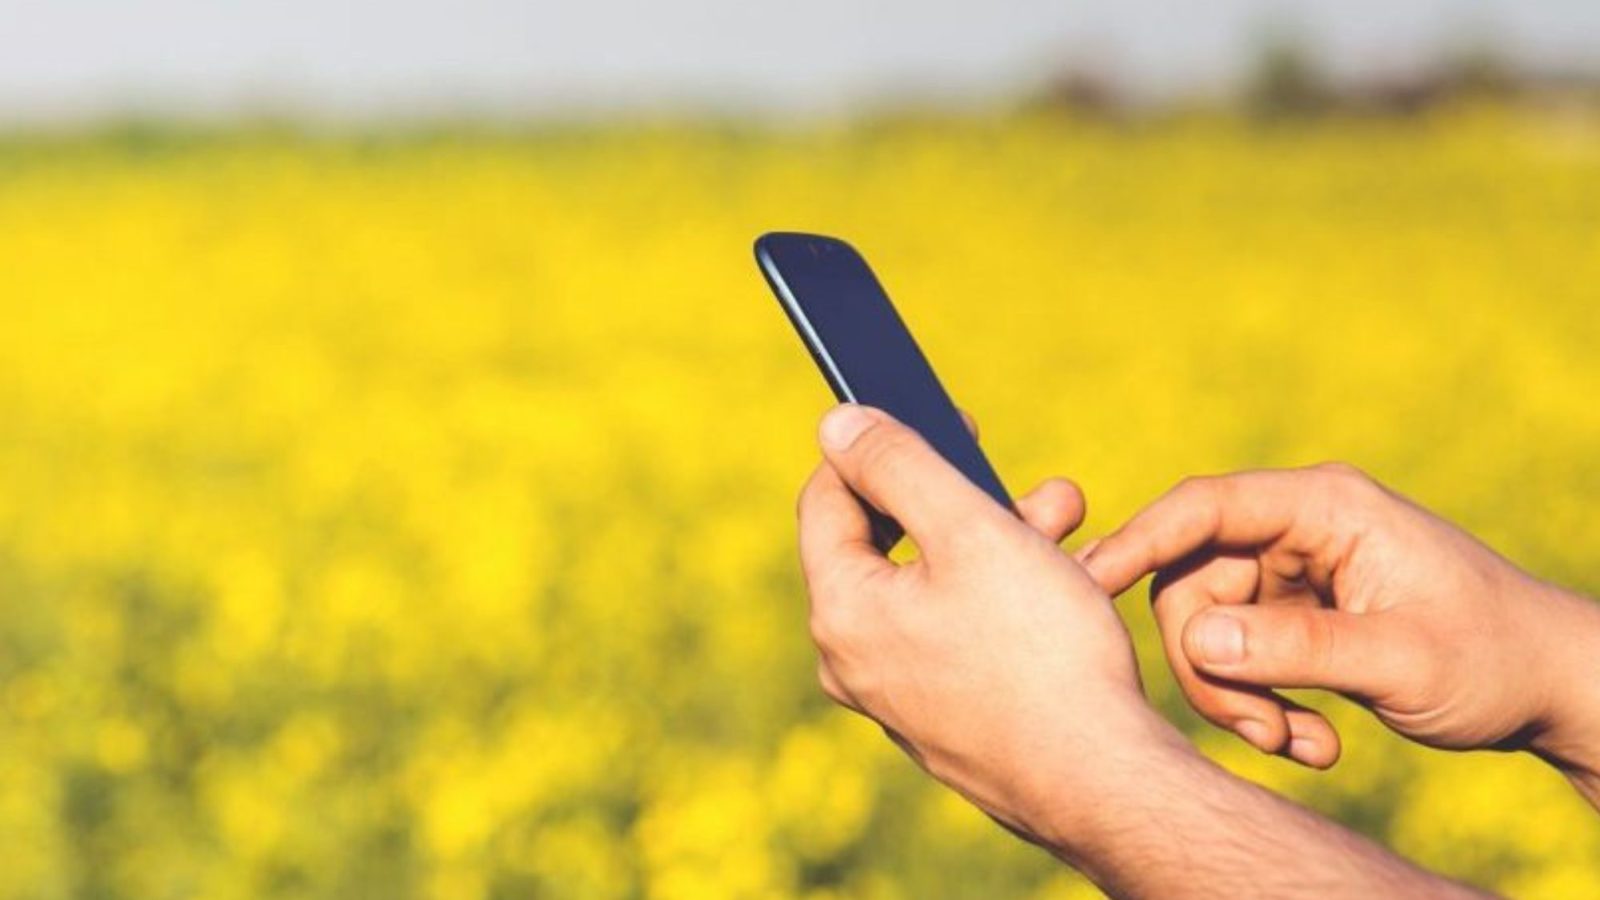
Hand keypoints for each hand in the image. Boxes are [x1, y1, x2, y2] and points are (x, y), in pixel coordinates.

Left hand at [796, 404, 1170, 843]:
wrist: (1103, 782)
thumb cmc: (1039, 653)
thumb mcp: (970, 530)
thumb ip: (897, 465)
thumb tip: (836, 424)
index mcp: (841, 610)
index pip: (827, 499)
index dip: (880, 446)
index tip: (945, 418)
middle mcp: (853, 660)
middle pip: (889, 543)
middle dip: (963, 497)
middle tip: (1033, 483)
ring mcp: (898, 696)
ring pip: (935, 587)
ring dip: (997, 540)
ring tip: (1068, 519)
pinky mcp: (944, 720)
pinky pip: (958, 634)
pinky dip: (1002, 597)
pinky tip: (1064, 583)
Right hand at [1081, 464, 1599, 788]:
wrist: (1548, 687)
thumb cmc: (1492, 657)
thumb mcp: (1400, 658)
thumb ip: (1296, 647)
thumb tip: (1193, 642)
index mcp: (1325, 508)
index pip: (1205, 509)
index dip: (1137, 542)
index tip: (1084, 584)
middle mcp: (1298, 530)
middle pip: (1192, 584)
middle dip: (1212, 668)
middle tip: (1263, 733)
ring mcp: (1293, 573)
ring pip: (1208, 631)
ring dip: (1240, 699)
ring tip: (1301, 745)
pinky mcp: (1293, 615)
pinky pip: (1238, 658)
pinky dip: (1263, 706)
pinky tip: (1315, 742)